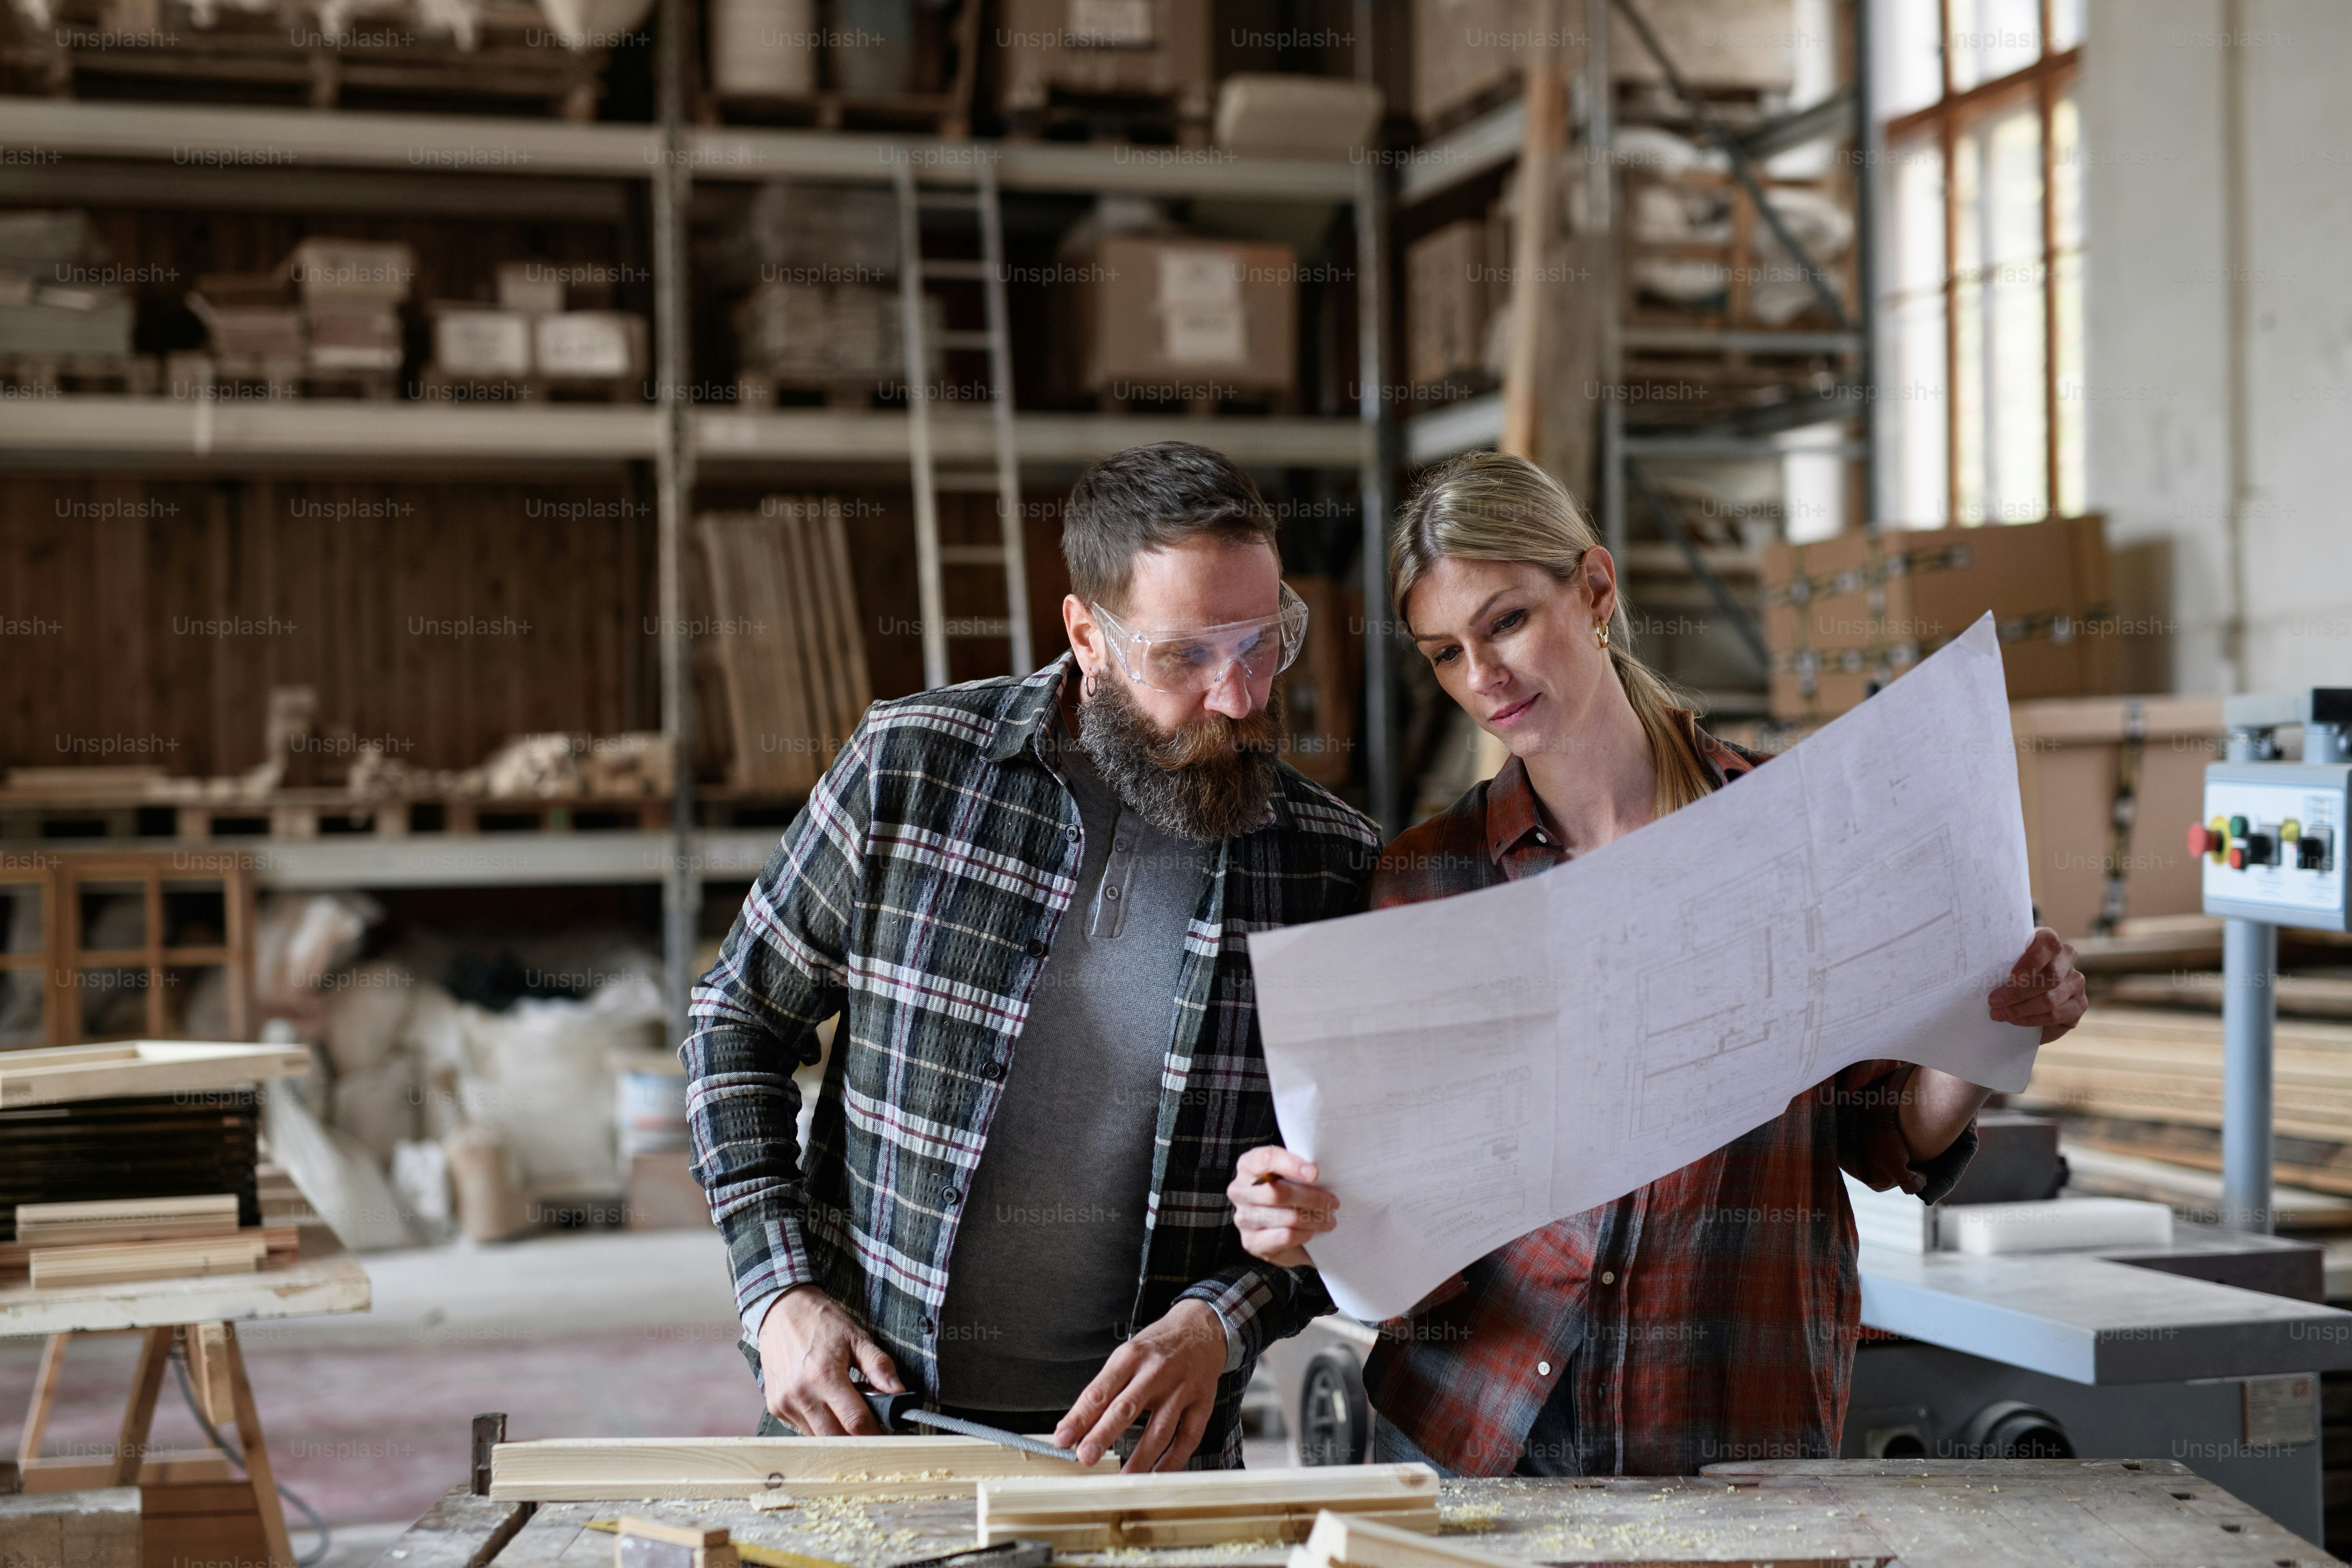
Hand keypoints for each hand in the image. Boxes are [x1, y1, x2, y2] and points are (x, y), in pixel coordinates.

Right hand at [756, 1285, 902, 1435]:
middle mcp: (800, 1393)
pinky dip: (819, 1424)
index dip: (875, 1432)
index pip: (854, 1420)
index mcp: (823, 1374)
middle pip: (836, 1437)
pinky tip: (825, 1405)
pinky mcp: (775, 1407)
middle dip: (857, 1438)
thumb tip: (899, 1392)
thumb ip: (879, 1366)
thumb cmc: (821, 1322)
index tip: (886, 1434)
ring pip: (818, 1437)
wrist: (782, 1311)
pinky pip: (802, 1429)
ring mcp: (784, 1402)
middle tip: (871, 1428)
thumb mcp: (856, 1337)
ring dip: (837, 1432)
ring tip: (846, 1409)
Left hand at [1053, 1299, 1225, 1471]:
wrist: (1201, 1328)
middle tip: (1085, 1457)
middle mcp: (1156, 1372)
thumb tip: (1077, 1425)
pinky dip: (1173, 1460)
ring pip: (1159, 1429)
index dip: (1079, 1417)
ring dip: (1140, 1457)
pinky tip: (1159, 1473)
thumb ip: (1105, 1389)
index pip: (1100, 1391)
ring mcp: (1182, 1389)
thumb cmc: (1158, 1347)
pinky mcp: (1202, 1403)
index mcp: (1131, 1357)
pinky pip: (1188, 1437)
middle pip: (1126, 1408)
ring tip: (1123, 1477)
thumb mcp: (1127, 1356)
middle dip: (1103, 1435)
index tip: (1063, 1438)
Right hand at [1227, 1145, 1338, 1268]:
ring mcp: (1243, 1218)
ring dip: (1314, 1219)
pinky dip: (1304, 1234)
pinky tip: (1312, 1232)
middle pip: (1278, 1192)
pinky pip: (1284, 1237)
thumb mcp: (1292, 1174)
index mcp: (1248, 1166)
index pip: (1266, 1160)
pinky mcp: (1251, 1242)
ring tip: (1330, 1219)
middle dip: (1312, 1198)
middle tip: (1334, 1202)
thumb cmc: (1290, 1192)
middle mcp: (1239, 1191)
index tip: (1315, 1173)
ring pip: (1286, 1217)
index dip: (1291, 1165)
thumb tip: (1320, 1172)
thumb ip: (1300, 1168)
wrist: (1281, 1227)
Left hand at [1990, 926, 2087, 1043]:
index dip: (2032, 961)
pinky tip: (2015, 1021)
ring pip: (2051, 999)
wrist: (2023, 997)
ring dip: (2020, 1009)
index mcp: (2048, 941)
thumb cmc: (2007, 974)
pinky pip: (2056, 1015)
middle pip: (2050, 976)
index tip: (2011, 977)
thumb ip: (2001, 960)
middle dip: (2017, 992)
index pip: (2048, 943)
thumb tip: (1978, 968)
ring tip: (1999, 1014)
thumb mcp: (2004, 963)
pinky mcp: (2079, 1004)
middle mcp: (2067, 959)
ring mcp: (2076, 981)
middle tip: (1993, 1001)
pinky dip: (2032, 1020)